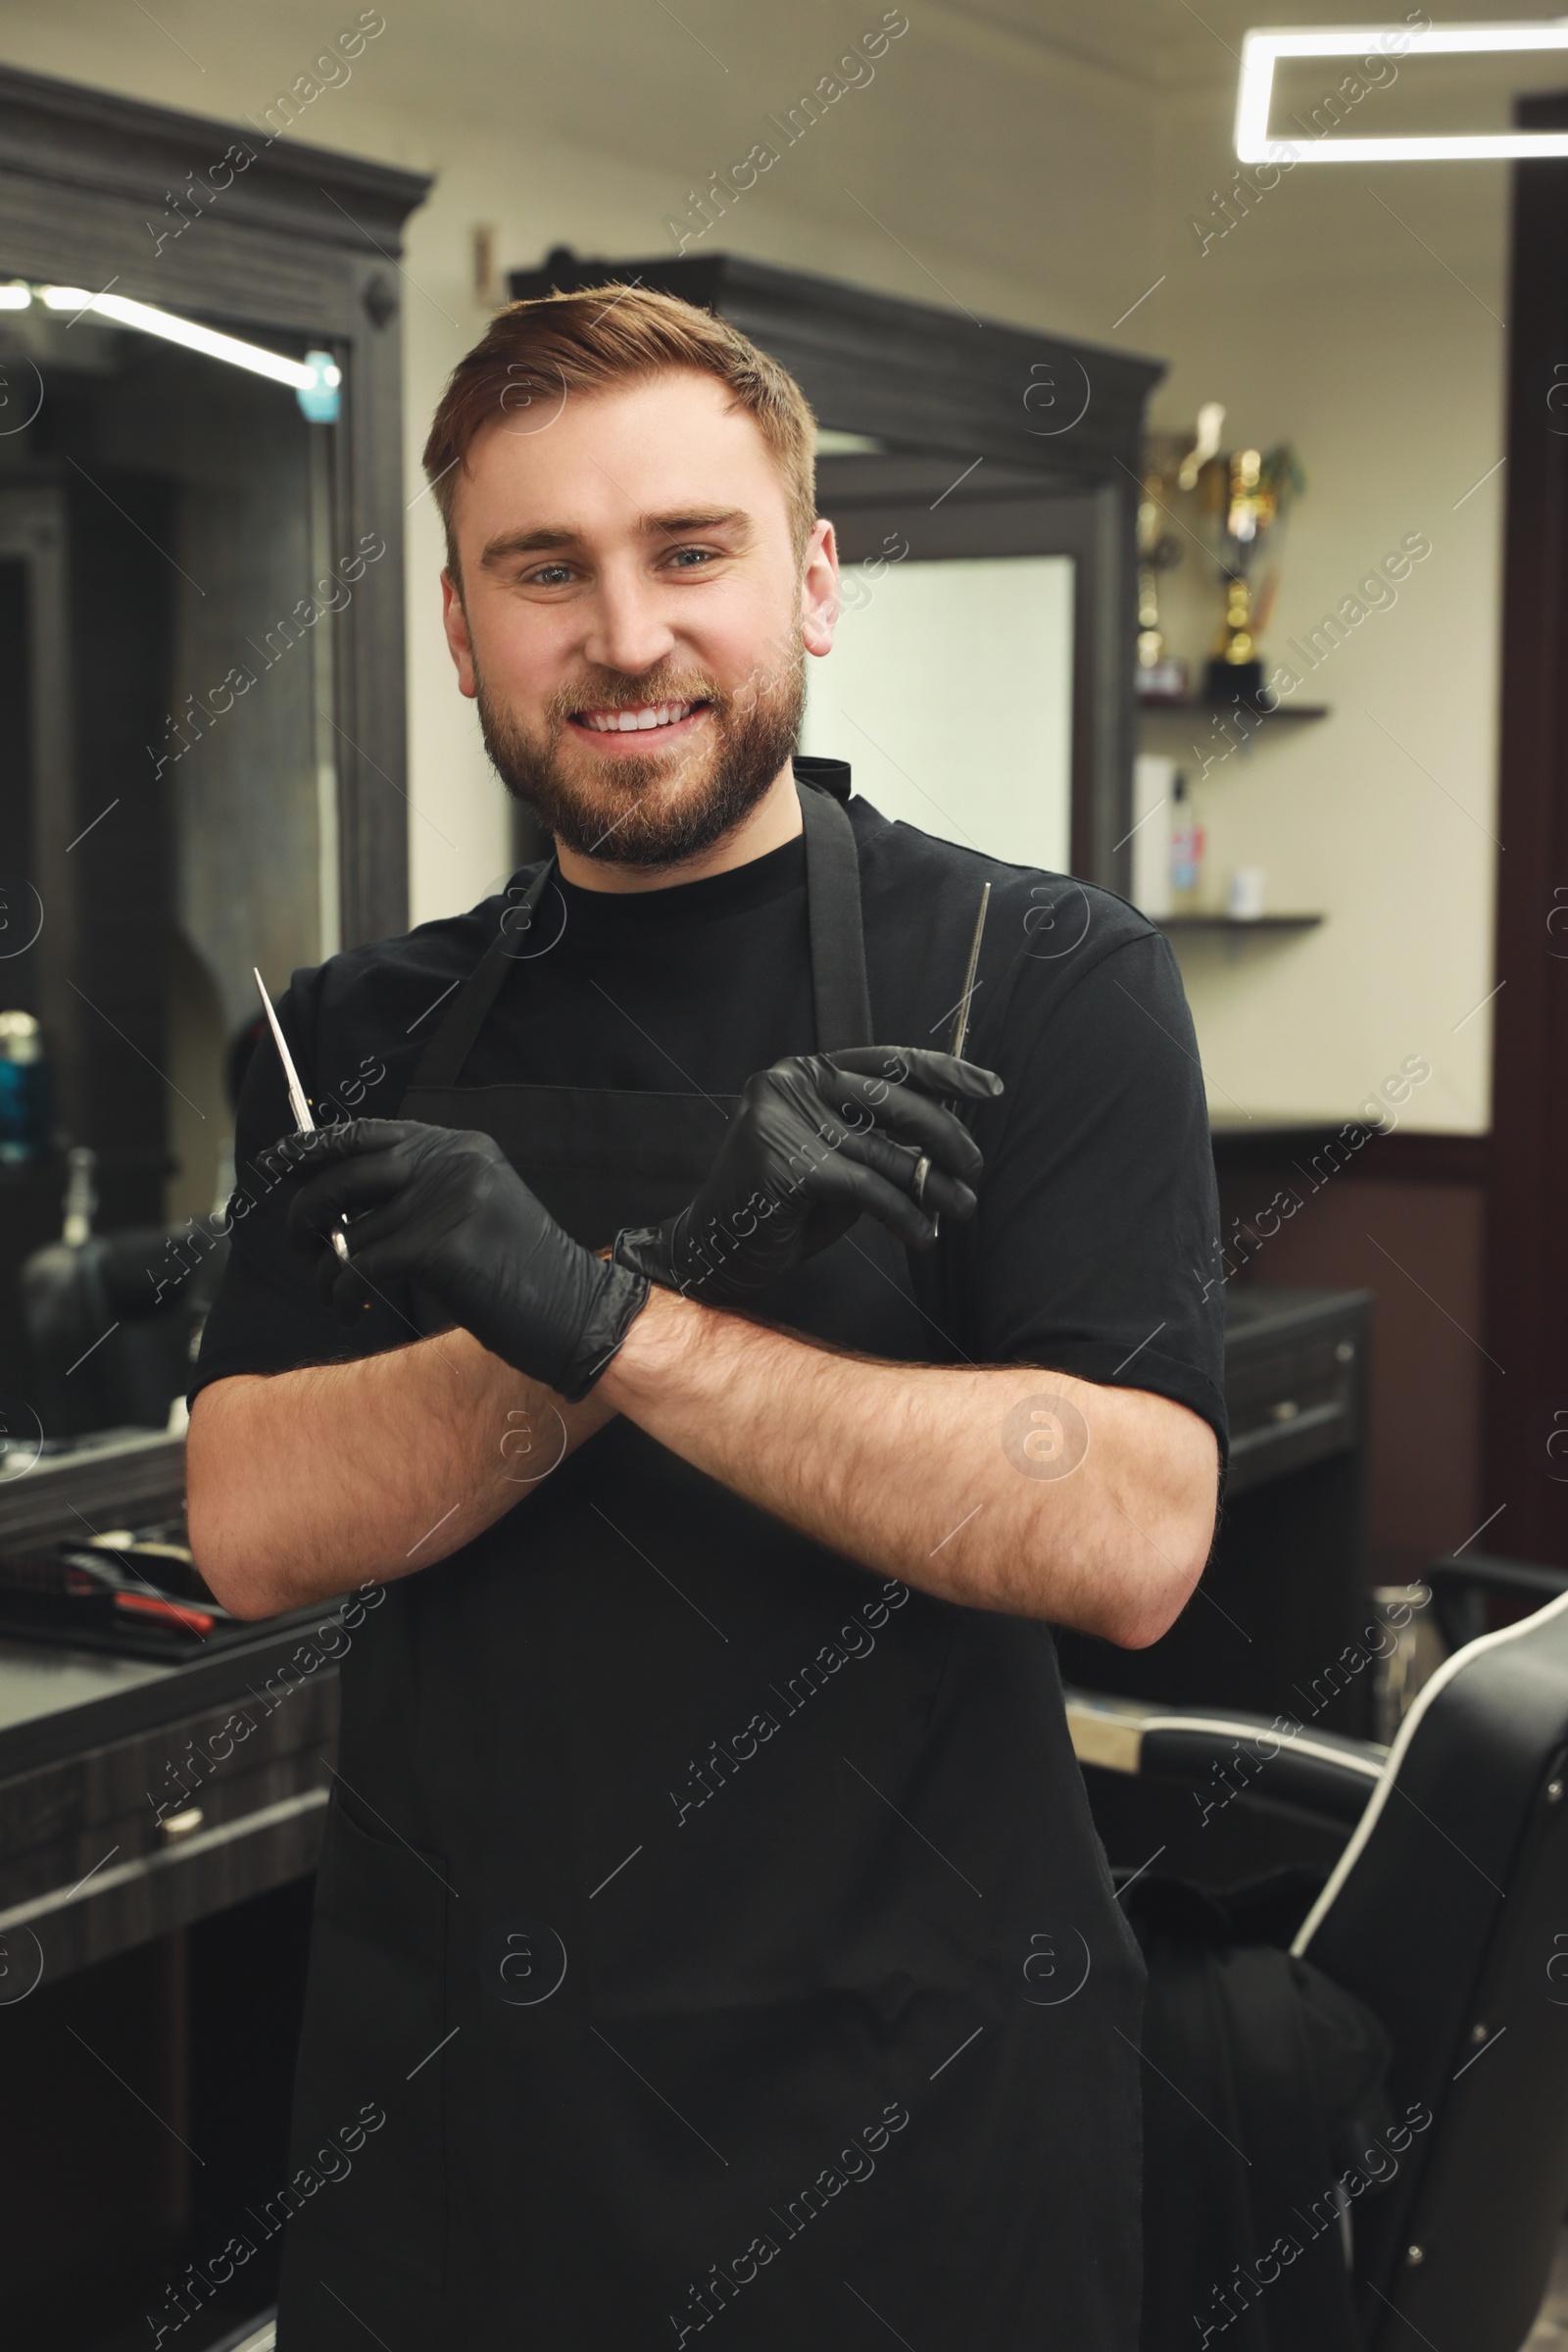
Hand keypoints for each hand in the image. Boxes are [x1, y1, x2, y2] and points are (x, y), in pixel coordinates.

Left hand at [274, 1119, 649, 1402]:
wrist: (576, 1312)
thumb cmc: (519, 1276)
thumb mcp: (473, 1212)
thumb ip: (418, 1192)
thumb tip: (337, 1201)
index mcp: (459, 1148)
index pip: (366, 1133)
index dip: (312, 1148)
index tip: (276, 1162)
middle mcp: (451, 1163)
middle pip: (342, 1176)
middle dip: (305, 1213)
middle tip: (300, 1245)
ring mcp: (447, 1200)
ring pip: (346, 1233)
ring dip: (326, 1272)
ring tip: (337, 1297)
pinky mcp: (440, 1244)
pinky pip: (359, 1266)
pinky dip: (341, 1294)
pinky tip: (350, 1311)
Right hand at [611, 1046, 1002, 1304]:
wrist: (714, 1251)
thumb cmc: (783, 1210)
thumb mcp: (839, 1163)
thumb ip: (879, 1140)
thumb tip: (948, 1139)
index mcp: (803, 1072)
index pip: (887, 1061)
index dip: (944, 1073)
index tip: (989, 1089)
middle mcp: (789, 1084)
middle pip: (893, 1100)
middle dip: (946, 1137)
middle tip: (975, 1170)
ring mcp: (782, 1119)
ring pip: (884, 1151)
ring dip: (933, 1186)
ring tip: (960, 1208)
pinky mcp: (785, 1163)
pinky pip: (866, 1188)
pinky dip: (903, 1215)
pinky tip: (921, 1235)